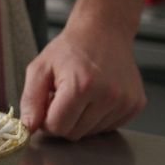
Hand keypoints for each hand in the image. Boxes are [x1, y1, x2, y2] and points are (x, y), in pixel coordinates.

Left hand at [20, 25, 145, 140]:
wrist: (104, 31)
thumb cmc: (71, 49)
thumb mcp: (39, 68)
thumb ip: (30, 100)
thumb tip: (28, 127)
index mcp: (82, 86)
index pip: (57, 127)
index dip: (46, 119)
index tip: (49, 102)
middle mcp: (108, 96)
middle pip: (74, 133)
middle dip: (63, 119)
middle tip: (64, 96)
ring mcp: (126, 102)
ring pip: (91, 133)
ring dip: (81, 119)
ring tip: (81, 94)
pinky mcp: (136, 104)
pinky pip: (108, 127)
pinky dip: (98, 117)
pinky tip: (96, 97)